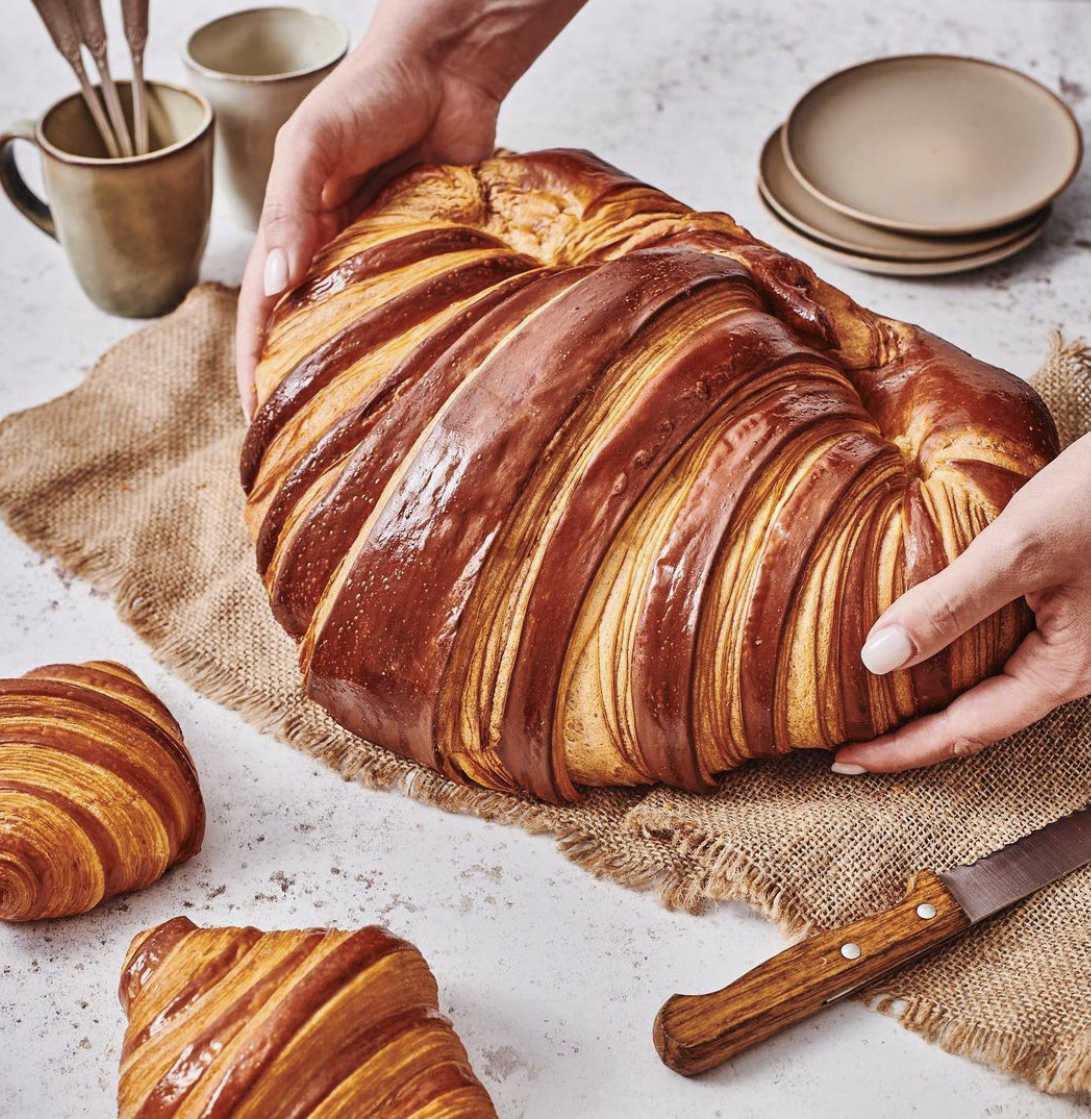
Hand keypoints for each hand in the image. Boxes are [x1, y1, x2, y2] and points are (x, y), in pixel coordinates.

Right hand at [235, 0, 586, 416]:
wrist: (449, 69)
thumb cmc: (370, 92)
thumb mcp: (312, 145)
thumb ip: (291, 211)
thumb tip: (277, 286)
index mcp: (294, 228)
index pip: (265, 307)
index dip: (255, 361)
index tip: (256, 415)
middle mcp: (334, 250)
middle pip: (310, 327)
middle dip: (302, 379)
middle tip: (306, 439)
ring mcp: (382, 256)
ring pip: (361, 326)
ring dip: (355, 370)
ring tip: (357, 424)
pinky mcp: (428, 254)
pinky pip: (413, 305)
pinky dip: (407, 338)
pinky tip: (412, 375)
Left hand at [833, 431, 1090, 773]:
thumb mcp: (1021, 549)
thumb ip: (950, 603)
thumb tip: (875, 658)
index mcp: (1062, 673)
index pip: (966, 732)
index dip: (901, 752)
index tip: (844, 759)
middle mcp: (1069, 670)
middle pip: (977, 723)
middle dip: (911, 738)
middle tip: (847, 744)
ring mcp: (1071, 644)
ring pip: (989, 692)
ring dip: (930, 704)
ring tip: (874, 707)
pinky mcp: (1064, 613)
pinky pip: (999, 657)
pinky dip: (952, 664)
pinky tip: (922, 649)